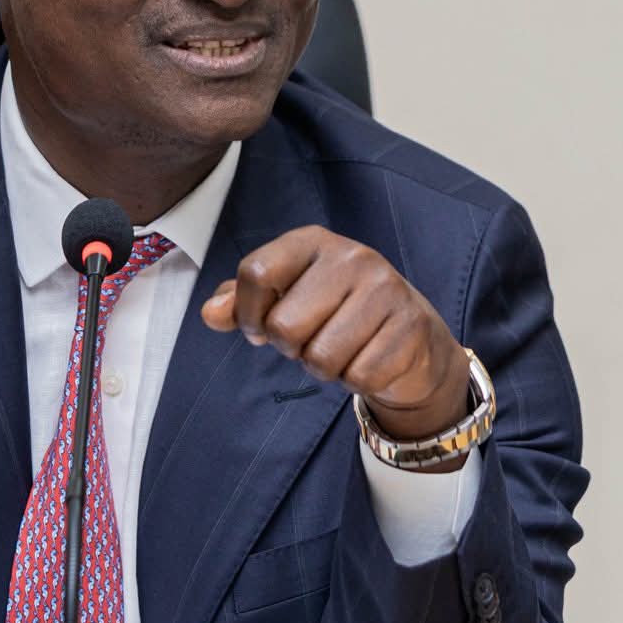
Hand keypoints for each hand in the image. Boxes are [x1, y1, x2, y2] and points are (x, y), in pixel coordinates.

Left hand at [200, 225, 471, 462]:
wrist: (412, 337)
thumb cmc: (335, 314)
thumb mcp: (285, 298)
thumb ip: (240, 303)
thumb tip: (210, 313)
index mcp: (313, 241)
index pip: (256, 272)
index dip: (247, 313)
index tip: (259, 328)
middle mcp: (352, 256)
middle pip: (285, 325)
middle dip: (290, 348)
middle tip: (311, 340)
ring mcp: (386, 289)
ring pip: (320, 358)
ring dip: (323, 368)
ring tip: (341, 350)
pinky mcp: (411, 327)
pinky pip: (358, 377)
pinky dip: (355, 381)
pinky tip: (367, 360)